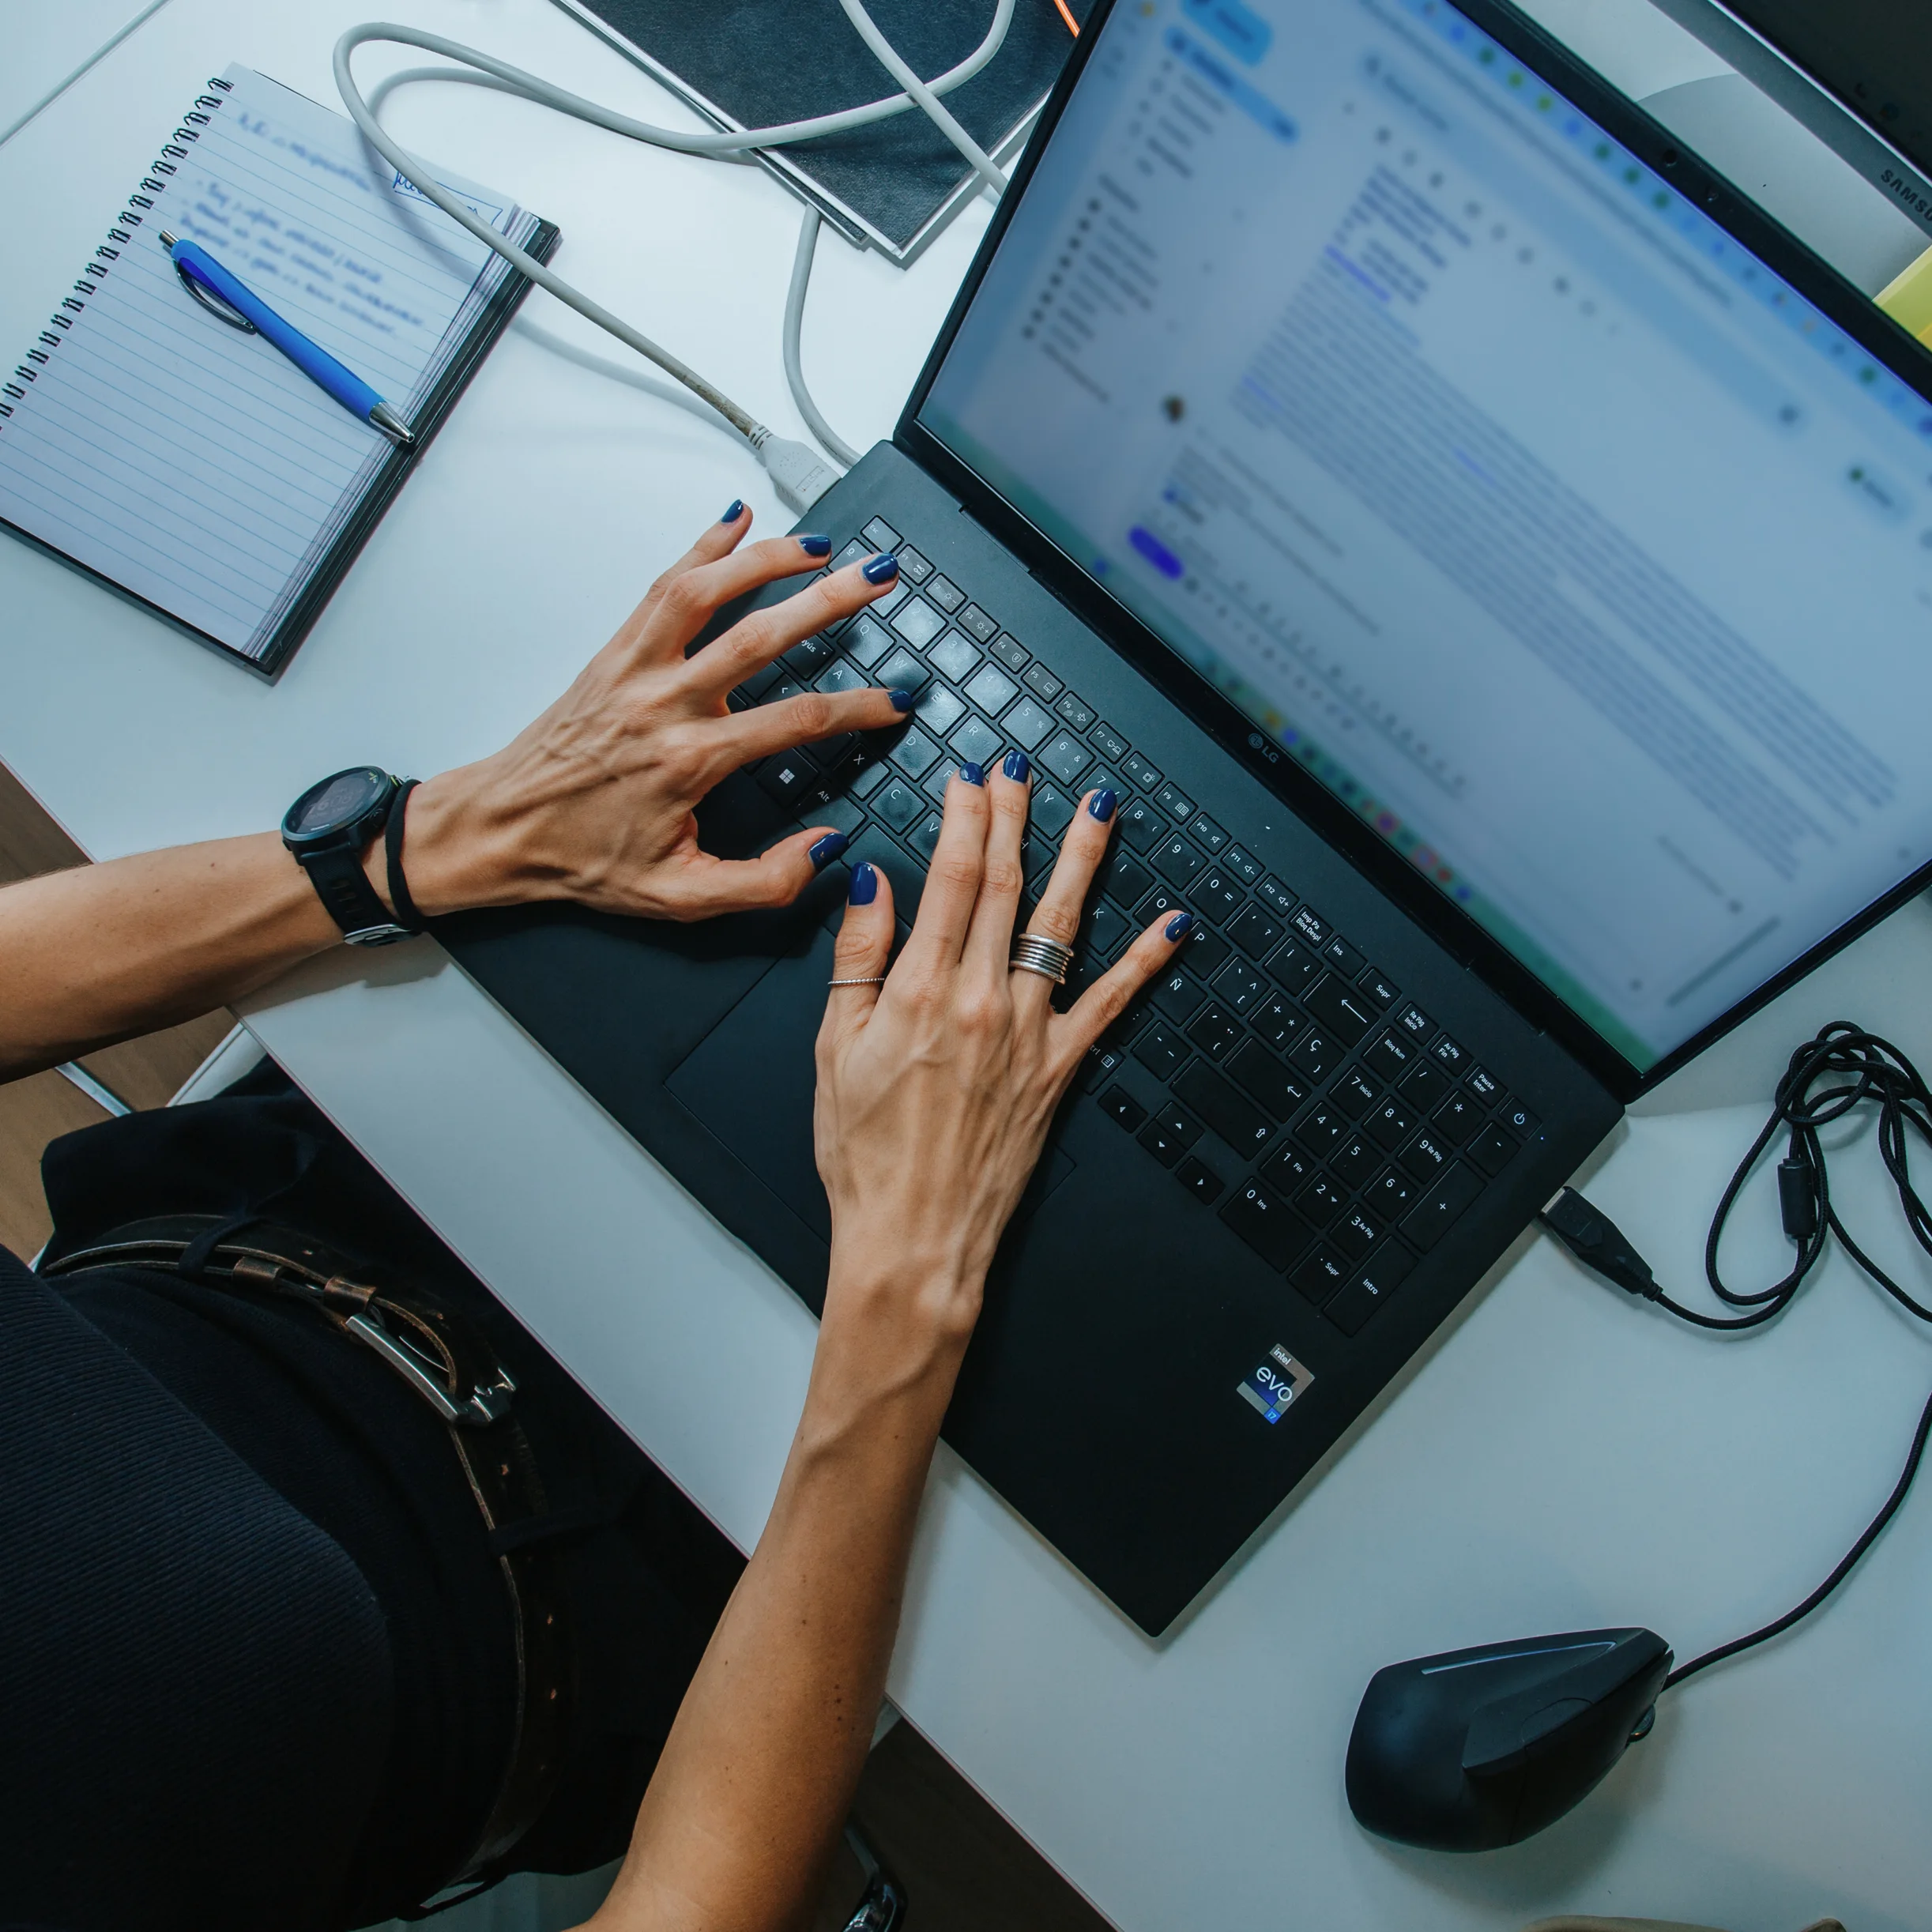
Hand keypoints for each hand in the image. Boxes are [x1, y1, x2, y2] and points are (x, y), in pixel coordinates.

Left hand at [386, 505, 910, 920]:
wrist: (502, 831)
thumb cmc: (584, 859)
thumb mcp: (681, 897)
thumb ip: (764, 882)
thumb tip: (827, 848)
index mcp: (689, 761)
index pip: (796, 721)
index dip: (857, 708)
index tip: (895, 701)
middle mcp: (663, 703)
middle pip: (760, 635)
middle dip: (828, 602)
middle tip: (877, 581)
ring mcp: (635, 669)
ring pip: (706, 592)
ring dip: (766, 560)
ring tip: (820, 545)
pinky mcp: (613, 652)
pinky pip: (661, 586)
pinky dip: (700, 546)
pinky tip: (735, 519)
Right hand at [811, 751, 1193, 1367]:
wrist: (914, 1238)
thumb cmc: (866, 1156)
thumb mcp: (831, 1049)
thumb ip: (857, 958)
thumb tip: (871, 885)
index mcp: (919, 989)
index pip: (946, 878)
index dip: (962, 818)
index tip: (969, 776)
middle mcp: (981, 999)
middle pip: (1002, 885)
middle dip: (1012, 816)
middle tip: (1020, 767)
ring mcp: (1028, 1032)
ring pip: (1059, 924)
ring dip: (1081, 858)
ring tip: (1100, 806)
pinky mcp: (1060, 1069)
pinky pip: (1111, 1005)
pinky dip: (1145, 962)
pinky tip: (1172, 926)